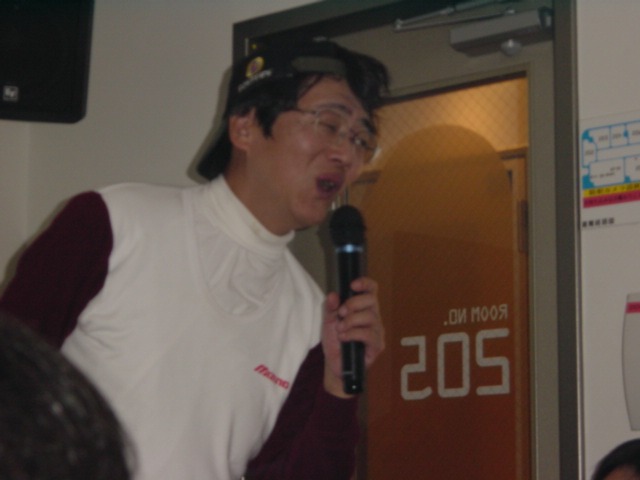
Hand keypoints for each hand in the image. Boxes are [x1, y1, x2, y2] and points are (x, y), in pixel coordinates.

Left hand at [321, 277, 384, 397]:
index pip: (372, 290)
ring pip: (369, 317)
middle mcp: (374, 317)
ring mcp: (377, 331)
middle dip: (353, 304)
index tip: (353, 285)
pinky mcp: (377, 346)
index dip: (365, 283)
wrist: (335, 366)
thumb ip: (330, 307)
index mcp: (364, 308)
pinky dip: (352, 334)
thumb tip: (334, 295)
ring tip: (340, 330)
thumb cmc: (335, 342)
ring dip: (350, 321)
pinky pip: (368, 334)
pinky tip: (344, 338)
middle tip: (341, 313)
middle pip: (372, 300)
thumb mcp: (328, 321)